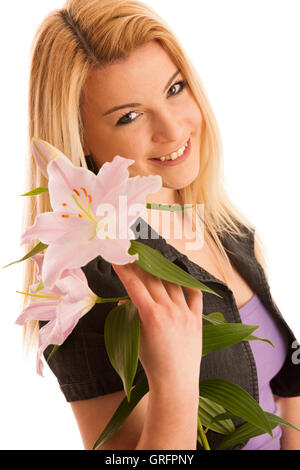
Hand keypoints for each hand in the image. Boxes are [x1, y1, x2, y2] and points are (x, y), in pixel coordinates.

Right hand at [112, 262, 202, 393]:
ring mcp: (185, 313)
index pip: (134, 286)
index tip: (118, 259)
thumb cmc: (152, 364)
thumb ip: (131, 316)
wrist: (176, 382)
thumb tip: (125, 300)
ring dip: (161, 271)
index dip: (124, 271)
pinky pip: (194, 295)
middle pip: (152, 279)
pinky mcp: (197, 318)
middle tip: (132, 256)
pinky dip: (188, 284)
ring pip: (172, 283)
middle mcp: (169, 310)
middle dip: (140, 266)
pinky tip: (181, 277)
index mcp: (151, 315)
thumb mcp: (136, 339)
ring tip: (154, 263)